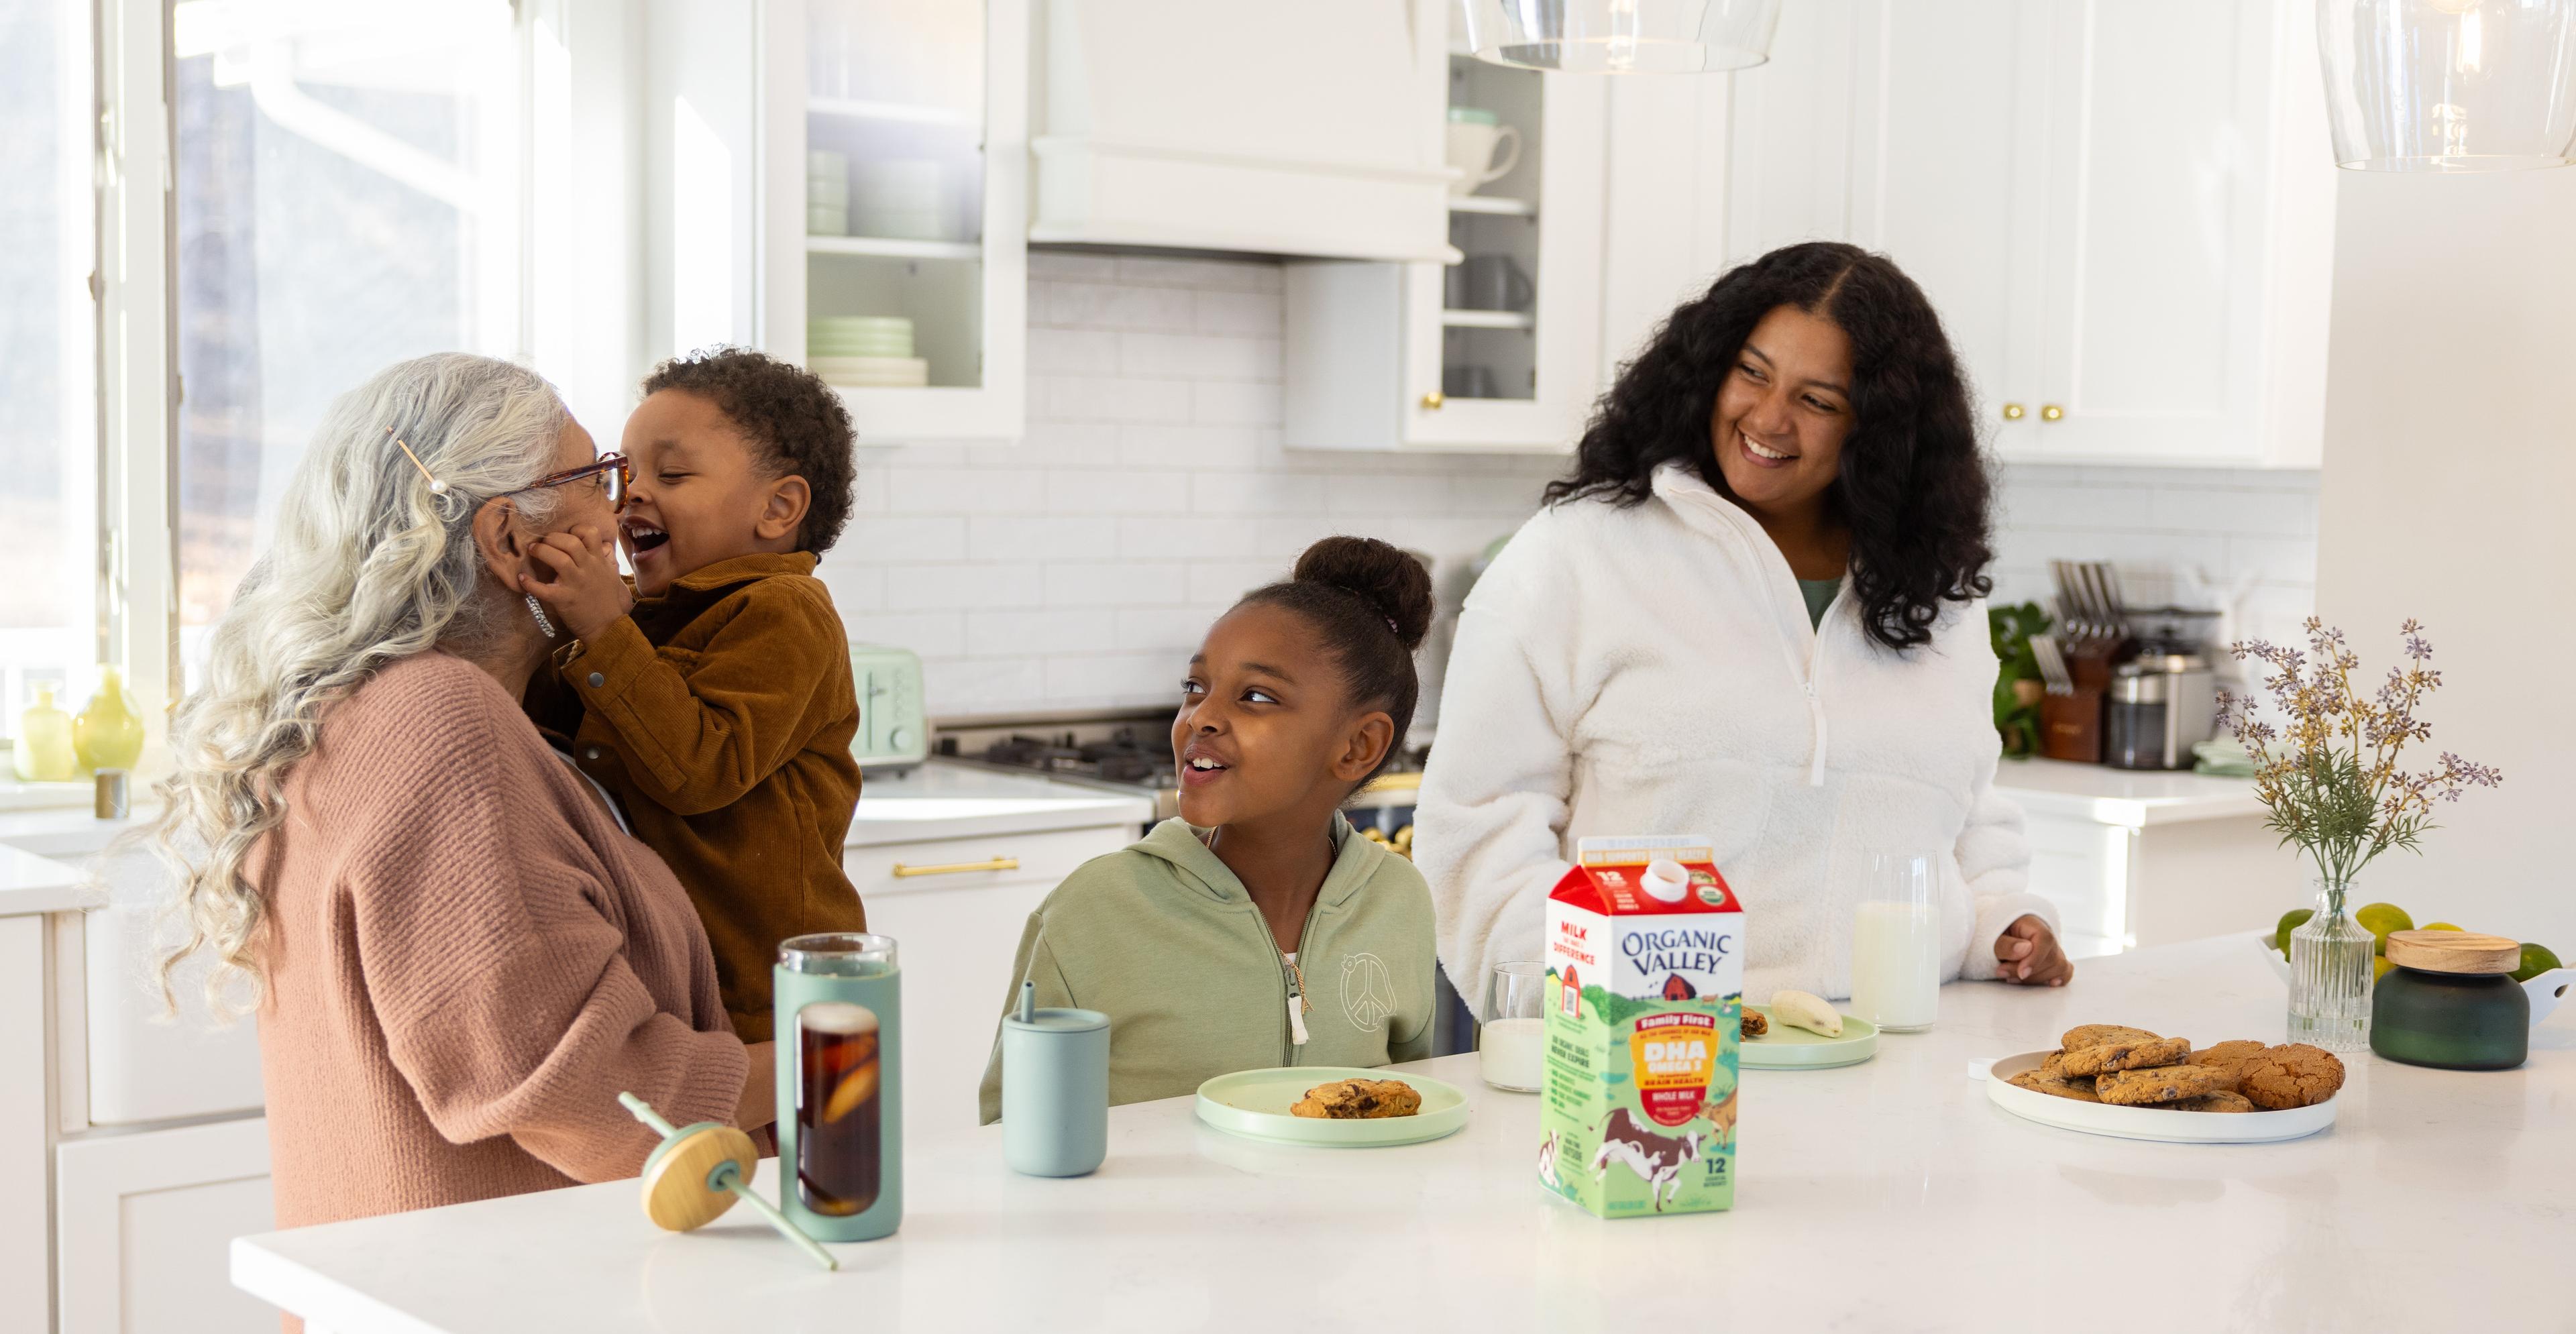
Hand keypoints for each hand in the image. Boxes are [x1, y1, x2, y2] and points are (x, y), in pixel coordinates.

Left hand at [520, 525, 632, 640]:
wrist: (607, 627)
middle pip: (570, 543)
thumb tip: (603, 545)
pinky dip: (530, 584)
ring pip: (558, 559)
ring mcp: (576, 584)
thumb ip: (606, 558)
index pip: (590, 534)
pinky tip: (522, 579)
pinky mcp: (564, 599)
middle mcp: (588, 568)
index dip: (576, 530)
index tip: (566, 535)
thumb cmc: (607, 600)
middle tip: (543, 542)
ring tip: (532, 551)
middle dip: (552, 538)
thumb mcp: (612, 574)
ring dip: (541, 552)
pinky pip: (544, 589)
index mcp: (598, 561)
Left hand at [1994, 914, 2072, 986]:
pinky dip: (2059, 978)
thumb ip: (2005, 944)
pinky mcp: (2053, 962)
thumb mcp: (1991, 939)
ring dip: (2037, 978)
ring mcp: (2052, 949)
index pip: (2045, 938)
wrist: (1996, 938)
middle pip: (2052, 956)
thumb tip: (2025, 949)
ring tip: (2011, 978)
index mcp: (2032, 924)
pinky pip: (2065, 971)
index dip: (2035, 958)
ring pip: (2059, 967)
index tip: (2022, 973)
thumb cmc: (1994, 937)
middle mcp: (2047, 936)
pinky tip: (2048, 984)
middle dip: (2029, 971)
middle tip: (2002, 972)